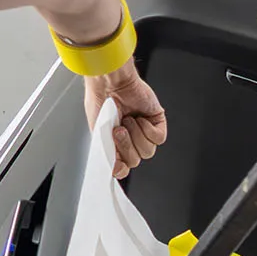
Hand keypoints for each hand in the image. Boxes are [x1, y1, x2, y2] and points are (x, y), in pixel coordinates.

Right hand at [85, 63, 166, 178]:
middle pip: (135, 160)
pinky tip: (140, 118)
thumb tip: (115, 172)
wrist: (110, 82)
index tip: (116, 164)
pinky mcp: (156, 121)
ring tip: (128, 120)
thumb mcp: (98, 133)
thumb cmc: (100, 101)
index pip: (123, 167)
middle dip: (126, 146)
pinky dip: (147, 130)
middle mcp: (131, 138)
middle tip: (119, 129)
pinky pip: (158, 139)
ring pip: (148, 151)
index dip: (121, 167)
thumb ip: (107, 154)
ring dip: (136, 136)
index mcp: (115, 143)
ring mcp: (144, 130)